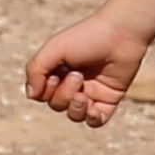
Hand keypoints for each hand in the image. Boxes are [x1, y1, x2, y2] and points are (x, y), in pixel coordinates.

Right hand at [26, 13, 148, 125]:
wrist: (122, 33)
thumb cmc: (87, 37)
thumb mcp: (54, 48)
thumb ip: (36, 70)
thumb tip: (32, 96)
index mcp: (58, 69)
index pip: (42, 93)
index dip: (45, 90)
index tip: (55, 73)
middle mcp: (73, 82)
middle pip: (57, 105)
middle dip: (63, 95)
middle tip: (77, 76)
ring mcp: (92, 92)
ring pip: (74, 115)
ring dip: (75, 108)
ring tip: (83, 94)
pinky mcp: (109, 98)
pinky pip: (96, 121)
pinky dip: (91, 119)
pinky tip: (92, 107)